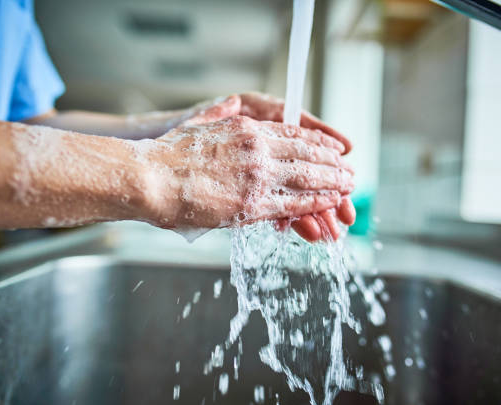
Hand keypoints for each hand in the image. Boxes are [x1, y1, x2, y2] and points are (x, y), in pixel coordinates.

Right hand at [182, 93, 355, 240]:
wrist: (150, 179)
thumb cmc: (166, 156)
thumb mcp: (196, 123)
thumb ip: (218, 115)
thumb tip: (229, 104)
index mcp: (244, 128)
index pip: (292, 132)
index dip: (317, 141)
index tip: (332, 147)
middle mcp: (257, 148)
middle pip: (306, 153)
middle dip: (332, 163)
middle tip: (349, 169)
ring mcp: (257, 175)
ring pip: (307, 177)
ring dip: (332, 182)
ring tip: (350, 186)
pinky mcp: (253, 203)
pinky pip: (294, 202)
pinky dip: (316, 202)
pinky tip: (331, 203)